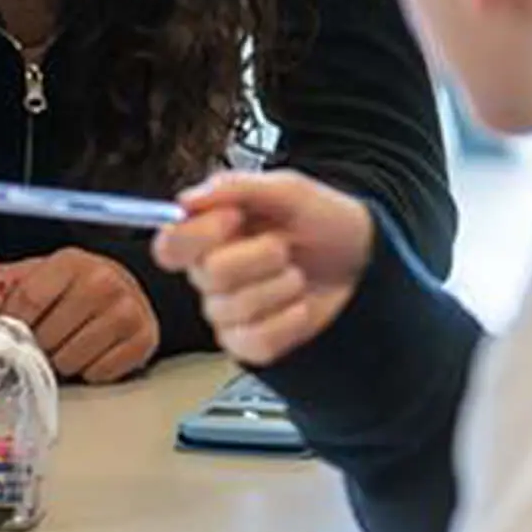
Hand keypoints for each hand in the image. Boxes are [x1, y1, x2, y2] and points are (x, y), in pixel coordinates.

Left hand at [0, 249, 159, 382]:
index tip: (9, 334)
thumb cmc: (72, 288)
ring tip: (66, 346)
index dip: (13, 324)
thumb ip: (4, 286)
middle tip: (43, 341)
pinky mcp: (144, 338)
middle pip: (49, 336)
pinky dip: (90, 370)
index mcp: (71, 262)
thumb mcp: (37, 276)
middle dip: (38, 347)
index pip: (28, 300)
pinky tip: (90, 353)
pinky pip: (100, 373)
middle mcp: (104, 281)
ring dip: (62, 362)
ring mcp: (128, 310)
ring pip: (73, 360)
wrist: (122, 291)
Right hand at [152, 171, 375, 365]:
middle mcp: (209, 275)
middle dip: (260, 256)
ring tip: (297, 274)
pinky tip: (299, 305)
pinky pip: (255, 341)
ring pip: (235, 309)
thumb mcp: (288, 190)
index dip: (199, 235)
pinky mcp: (249, 342)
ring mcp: (227, 312)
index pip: (170, 245)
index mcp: (208, 234)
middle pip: (210, 276)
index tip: (234, 218)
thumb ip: (237, 188)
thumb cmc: (321, 220)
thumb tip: (189, 199)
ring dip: (281, 286)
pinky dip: (288, 321)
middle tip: (284, 246)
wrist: (361, 258)